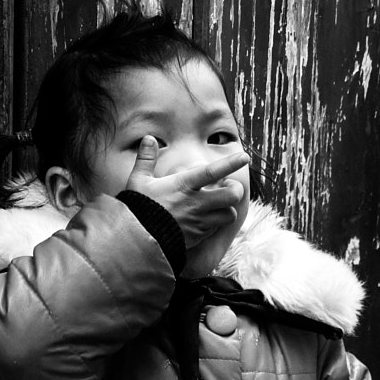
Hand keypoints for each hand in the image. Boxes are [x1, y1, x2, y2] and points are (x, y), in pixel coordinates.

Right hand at [127, 145, 248, 250]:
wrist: (135, 240)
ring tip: (220, 204)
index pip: (211, 172)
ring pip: (229, 215)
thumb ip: (146, 159)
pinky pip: (216, 228)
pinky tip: (207, 217)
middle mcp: (195, 203)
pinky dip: (216, 222)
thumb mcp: (138, 180)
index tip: (244, 157)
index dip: (230, 163)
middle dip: (236, 190)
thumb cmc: (137, 208)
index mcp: (183, 185)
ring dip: (228, 208)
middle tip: (229, 187)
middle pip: (231, 196)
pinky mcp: (198, 236)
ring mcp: (199, 221)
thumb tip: (149, 138)